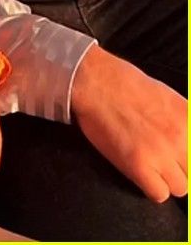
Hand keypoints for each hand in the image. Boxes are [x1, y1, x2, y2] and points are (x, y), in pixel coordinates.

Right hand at [71, 45, 187, 201]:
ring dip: (167, 178)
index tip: (182, 158)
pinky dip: (151, 187)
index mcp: (189, 118)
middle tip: (164, 158)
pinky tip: (140, 171)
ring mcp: (161, 153)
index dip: (188, 156)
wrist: (94, 81)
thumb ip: (184, 121)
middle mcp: (181, 137)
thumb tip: (189, 139)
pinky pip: (159, 194)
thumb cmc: (124, 82)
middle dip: (180, 167)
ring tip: (150, 164)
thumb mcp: (168, 96)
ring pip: (180, 187)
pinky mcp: (139, 166)